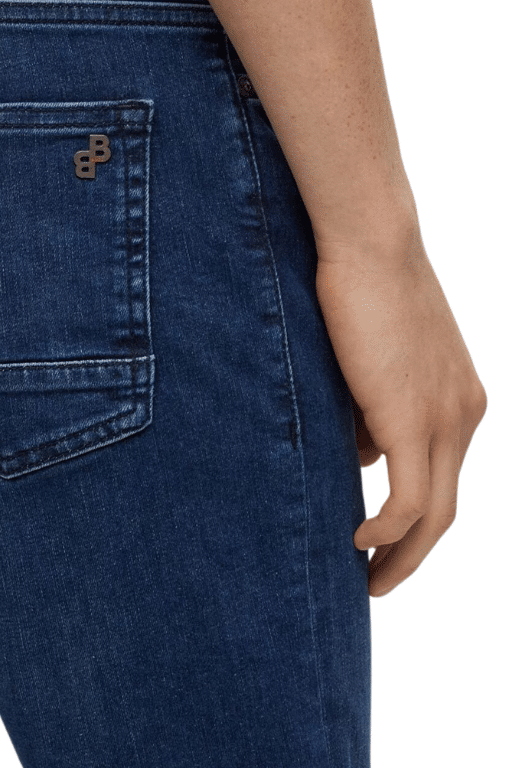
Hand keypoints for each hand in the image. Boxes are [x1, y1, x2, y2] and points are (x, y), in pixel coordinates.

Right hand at [314, 233, 485, 595]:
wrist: (372, 245)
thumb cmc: (362, 287)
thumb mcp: (373, 358)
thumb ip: (373, 408)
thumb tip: (362, 453)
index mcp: (461, 399)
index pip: (442, 476)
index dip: (414, 518)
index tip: (380, 538)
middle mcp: (465, 415)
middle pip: (447, 508)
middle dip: (413, 553)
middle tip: (379, 579)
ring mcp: (446, 418)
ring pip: (434, 512)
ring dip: (402, 554)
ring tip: (368, 576)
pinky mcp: (415, 418)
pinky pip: (410, 498)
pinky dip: (388, 530)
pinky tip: (360, 541)